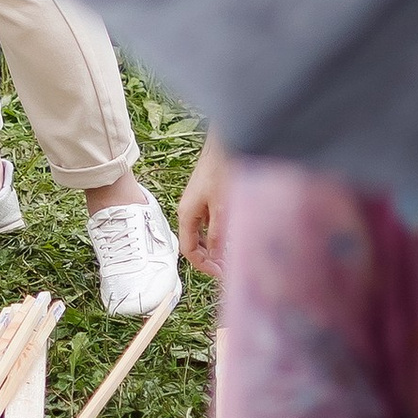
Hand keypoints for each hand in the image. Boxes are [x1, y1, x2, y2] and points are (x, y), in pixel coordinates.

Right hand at [176, 136, 228, 275]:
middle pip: (193, 243)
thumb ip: (218, 234)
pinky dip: (217, 232)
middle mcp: (188, 210)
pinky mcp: (205, 197)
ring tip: (230, 255)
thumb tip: (217, 258)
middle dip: (208, 258)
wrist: (224, 143)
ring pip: (202, 233)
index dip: (203, 265)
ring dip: (214, 246)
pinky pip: (208, 222)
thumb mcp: (222, 208)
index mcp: (186, 215)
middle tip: (227, 269)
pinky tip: (231, 234)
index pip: (188, 250)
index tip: (220, 274)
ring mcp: (196, 203)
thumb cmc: (221, 171)